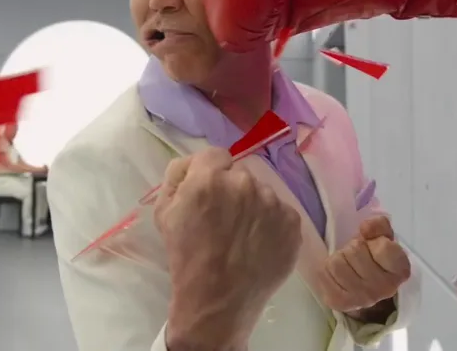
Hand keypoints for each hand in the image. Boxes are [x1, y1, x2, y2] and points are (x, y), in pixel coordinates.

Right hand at [155, 147, 302, 348]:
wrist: (217, 302)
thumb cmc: (185, 258)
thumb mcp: (164, 212)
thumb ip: (176, 177)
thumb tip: (191, 164)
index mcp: (210, 178)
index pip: (215, 156)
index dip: (209, 173)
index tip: (208, 194)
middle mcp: (245, 183)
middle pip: (240, 174)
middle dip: (232, 190)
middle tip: (224, 220)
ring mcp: (273, 203)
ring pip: (262, 194)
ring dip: (253, 207)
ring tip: (243, 237)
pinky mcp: (292, 223)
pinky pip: (280, 213)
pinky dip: (271, 225)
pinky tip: (259, 245)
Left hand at [317, 216, 410, 314]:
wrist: (365, 293)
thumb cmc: (374, 259)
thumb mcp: (383, 238)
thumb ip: (379, 225)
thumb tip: (365, 227)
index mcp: (400, 270)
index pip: (384, 248)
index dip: (374, 241)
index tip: (374, 246)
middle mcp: (383, 288)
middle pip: (355, 251)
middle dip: (354, 248)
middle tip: (358, 256)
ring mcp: (361, 298)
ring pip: (337, 262)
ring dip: (339, 258)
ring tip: (347, 265)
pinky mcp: (339, 302)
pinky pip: (324, 274)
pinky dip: (327, 271)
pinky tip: (337, 276)